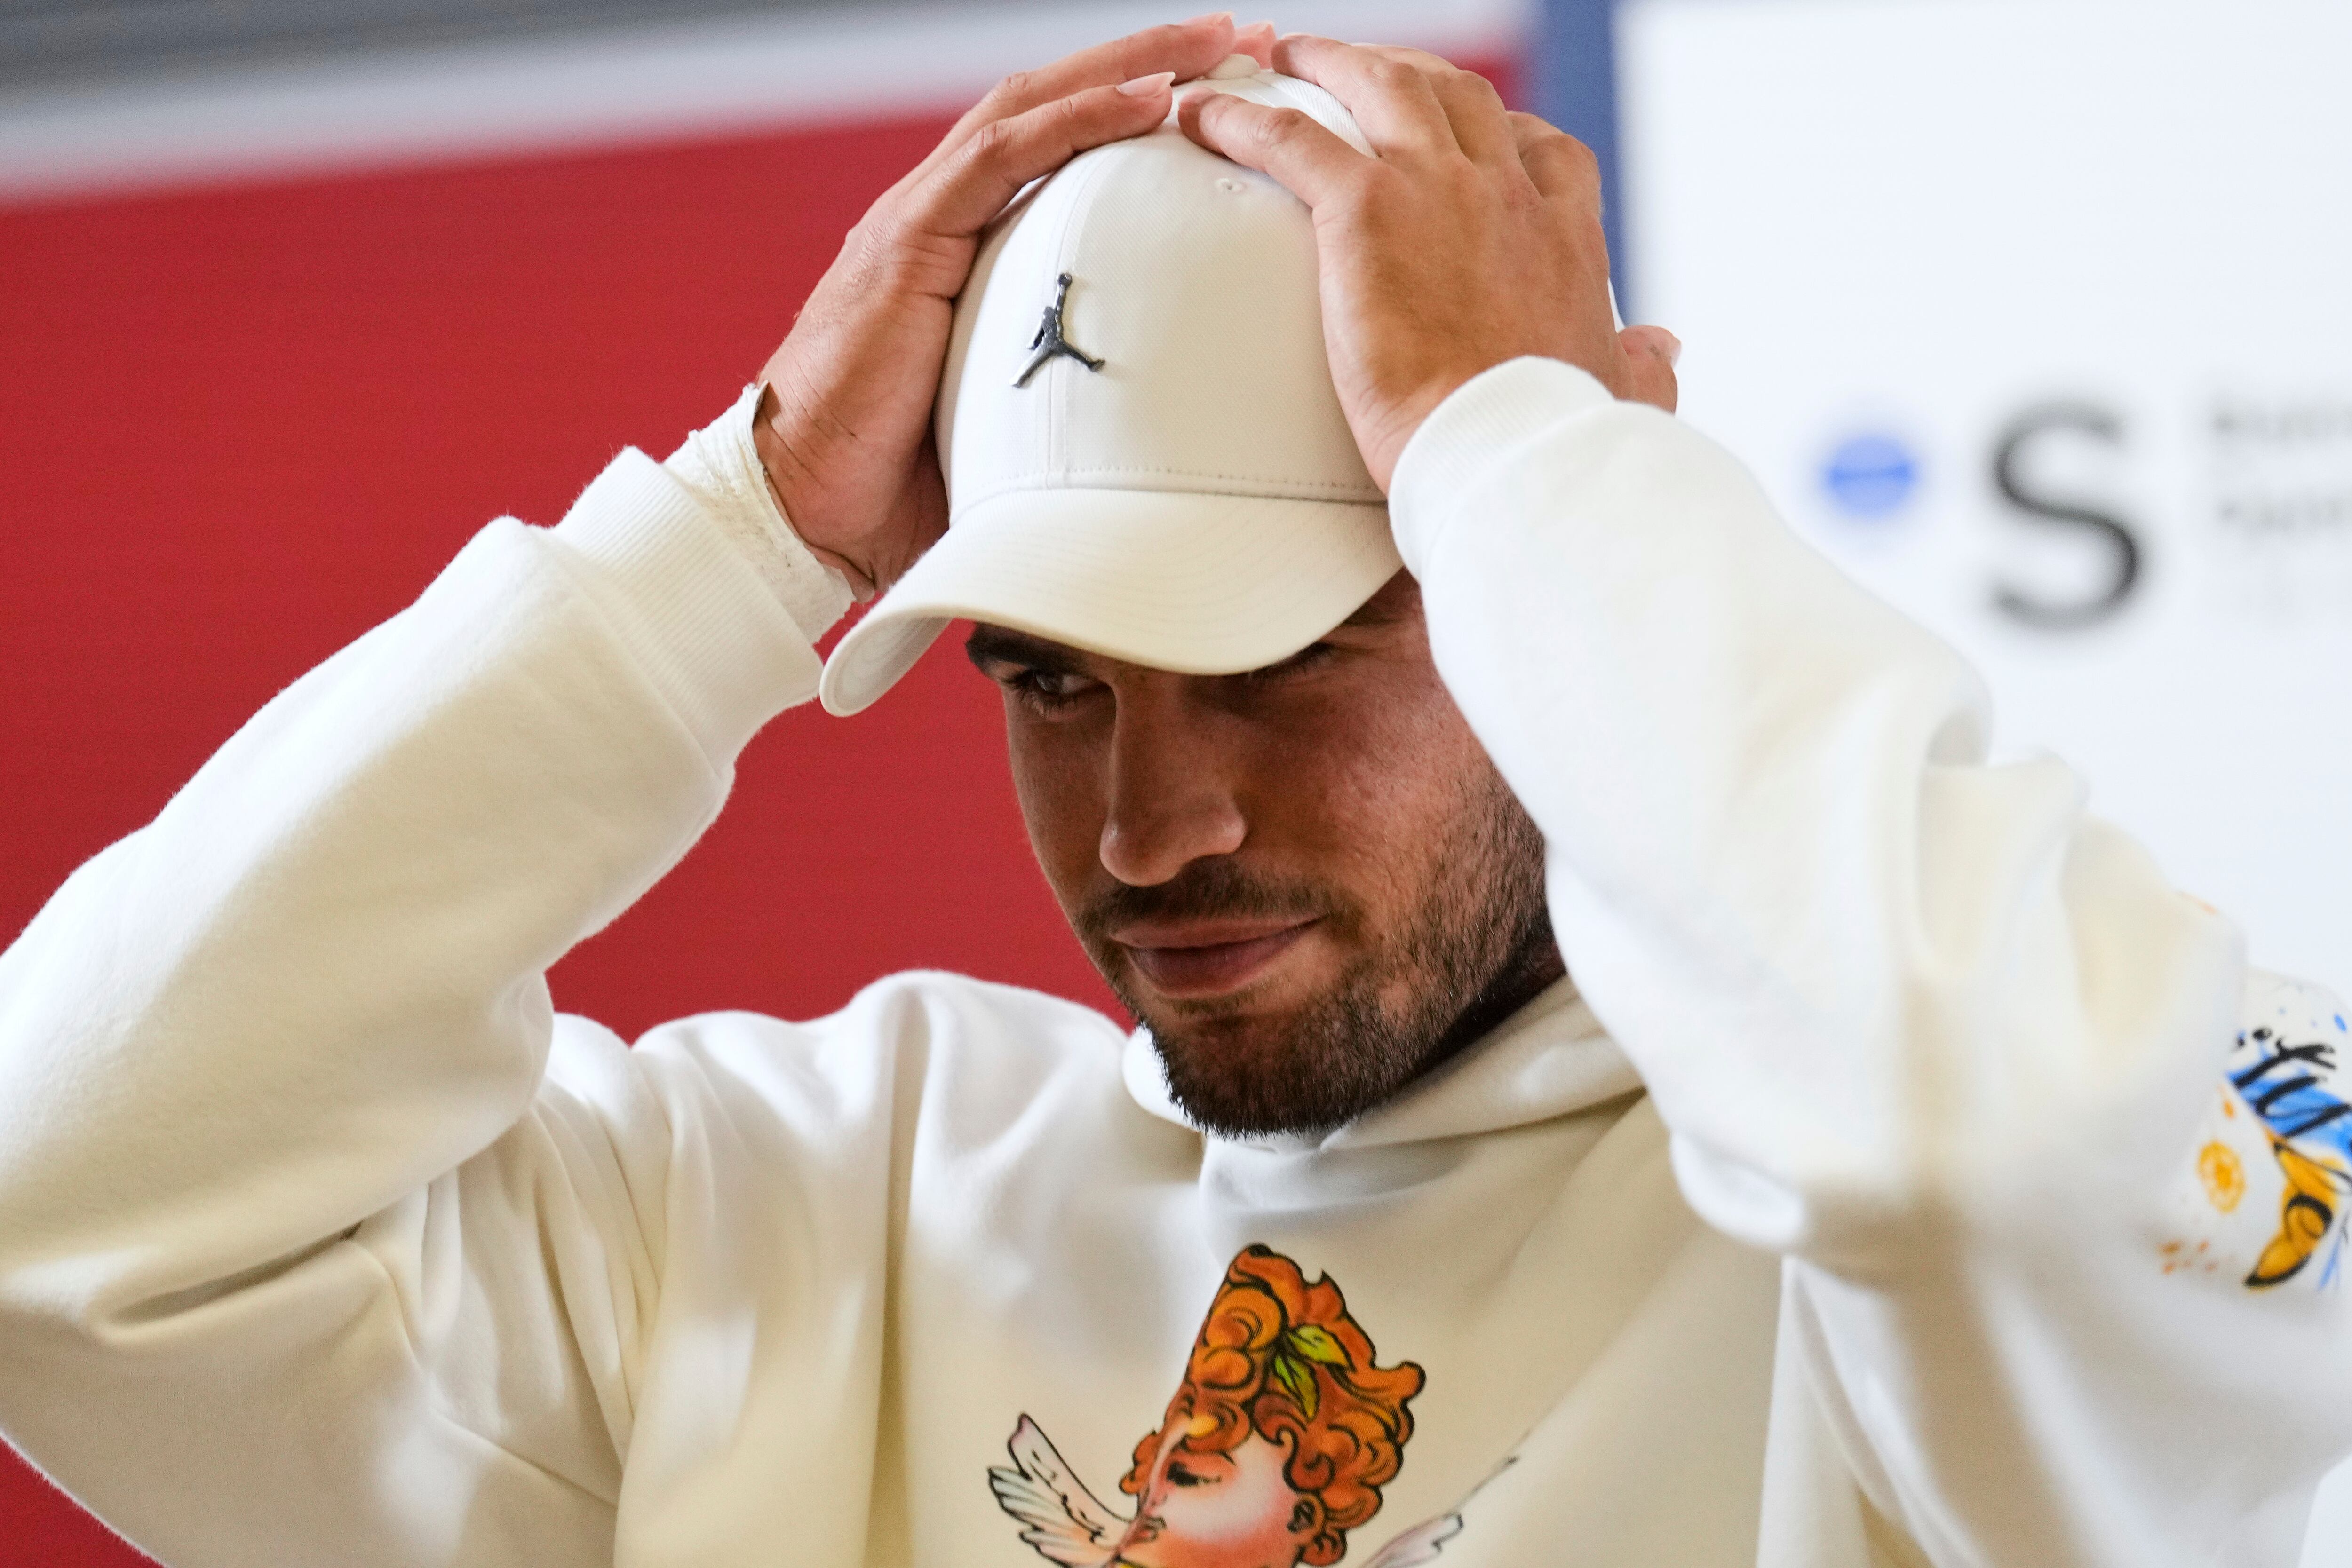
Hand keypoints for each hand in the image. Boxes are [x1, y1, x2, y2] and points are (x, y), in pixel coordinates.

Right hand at [753, 14, 1260, 597]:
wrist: (804, 507)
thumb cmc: (896, 484)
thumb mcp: (1008, 425)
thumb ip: (1069, 399)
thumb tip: (1156, 435)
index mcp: (962, 248)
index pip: (1059, 146)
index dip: (1138, 107)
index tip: (1228, 93)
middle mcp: (942, 215)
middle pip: (1055, 103)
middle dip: (1153, 59)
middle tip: (1244, 37)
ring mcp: (920, 218)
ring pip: (1035, 104)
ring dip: (1131, 64)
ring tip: (1216, 41)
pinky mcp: (909, 240)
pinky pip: (1003, 155)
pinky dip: (1079, 118)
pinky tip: (1151, 97)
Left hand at [1176, 37, 1678, 491]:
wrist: (1506, 460)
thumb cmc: (1555, 445)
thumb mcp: (1620, 395)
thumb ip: (1640, 365)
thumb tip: (1664, 347)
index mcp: (1566, 238)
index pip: (1544, 150)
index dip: (1504, 130)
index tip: (1476, 129)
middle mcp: (1509, 194)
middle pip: (1459, 96)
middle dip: (1411, 73)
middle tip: (1365, 71)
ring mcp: (1439, 192)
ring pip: (1380, 87)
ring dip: (1329, 63)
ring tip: (1287, 56)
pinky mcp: (1367, 212)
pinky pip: (1291, 140)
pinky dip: (1243, 119)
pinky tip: (1206, 114)